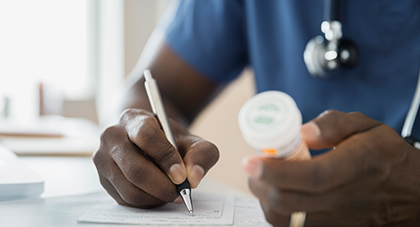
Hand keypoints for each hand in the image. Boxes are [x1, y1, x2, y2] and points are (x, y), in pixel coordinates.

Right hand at [93, 108, 218, 207]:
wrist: (146, 140)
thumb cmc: (169, 140)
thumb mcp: (190, 140)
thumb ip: (201, 153)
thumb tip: (194, 176)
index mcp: (133, 119)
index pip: (146, 136)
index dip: (165, 157)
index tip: (181, 175)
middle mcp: (112, 136)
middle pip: (135, 169)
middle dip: (162, 186)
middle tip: (181, 192)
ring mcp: (103, 159)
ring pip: (129, 189)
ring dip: (156, 197)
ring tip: (172, 193)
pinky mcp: (103, 179)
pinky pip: (125, 199)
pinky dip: (147, 202)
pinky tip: (158, 194)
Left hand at [243, 110, 419, 225]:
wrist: (410, 193)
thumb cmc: (386, 156)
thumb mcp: (367, 127)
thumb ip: (334, 124)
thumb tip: (302, 131)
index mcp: (358, 166)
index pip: (312, 176)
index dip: (276, 171)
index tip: (251, 161)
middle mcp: (348, 198)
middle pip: (292, 202)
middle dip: (261, 185)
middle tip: (252, 167)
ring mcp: (340, 219)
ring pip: (290, 220)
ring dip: (266, 200)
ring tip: (262, 180)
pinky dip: (279, 213)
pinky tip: (277, 194)